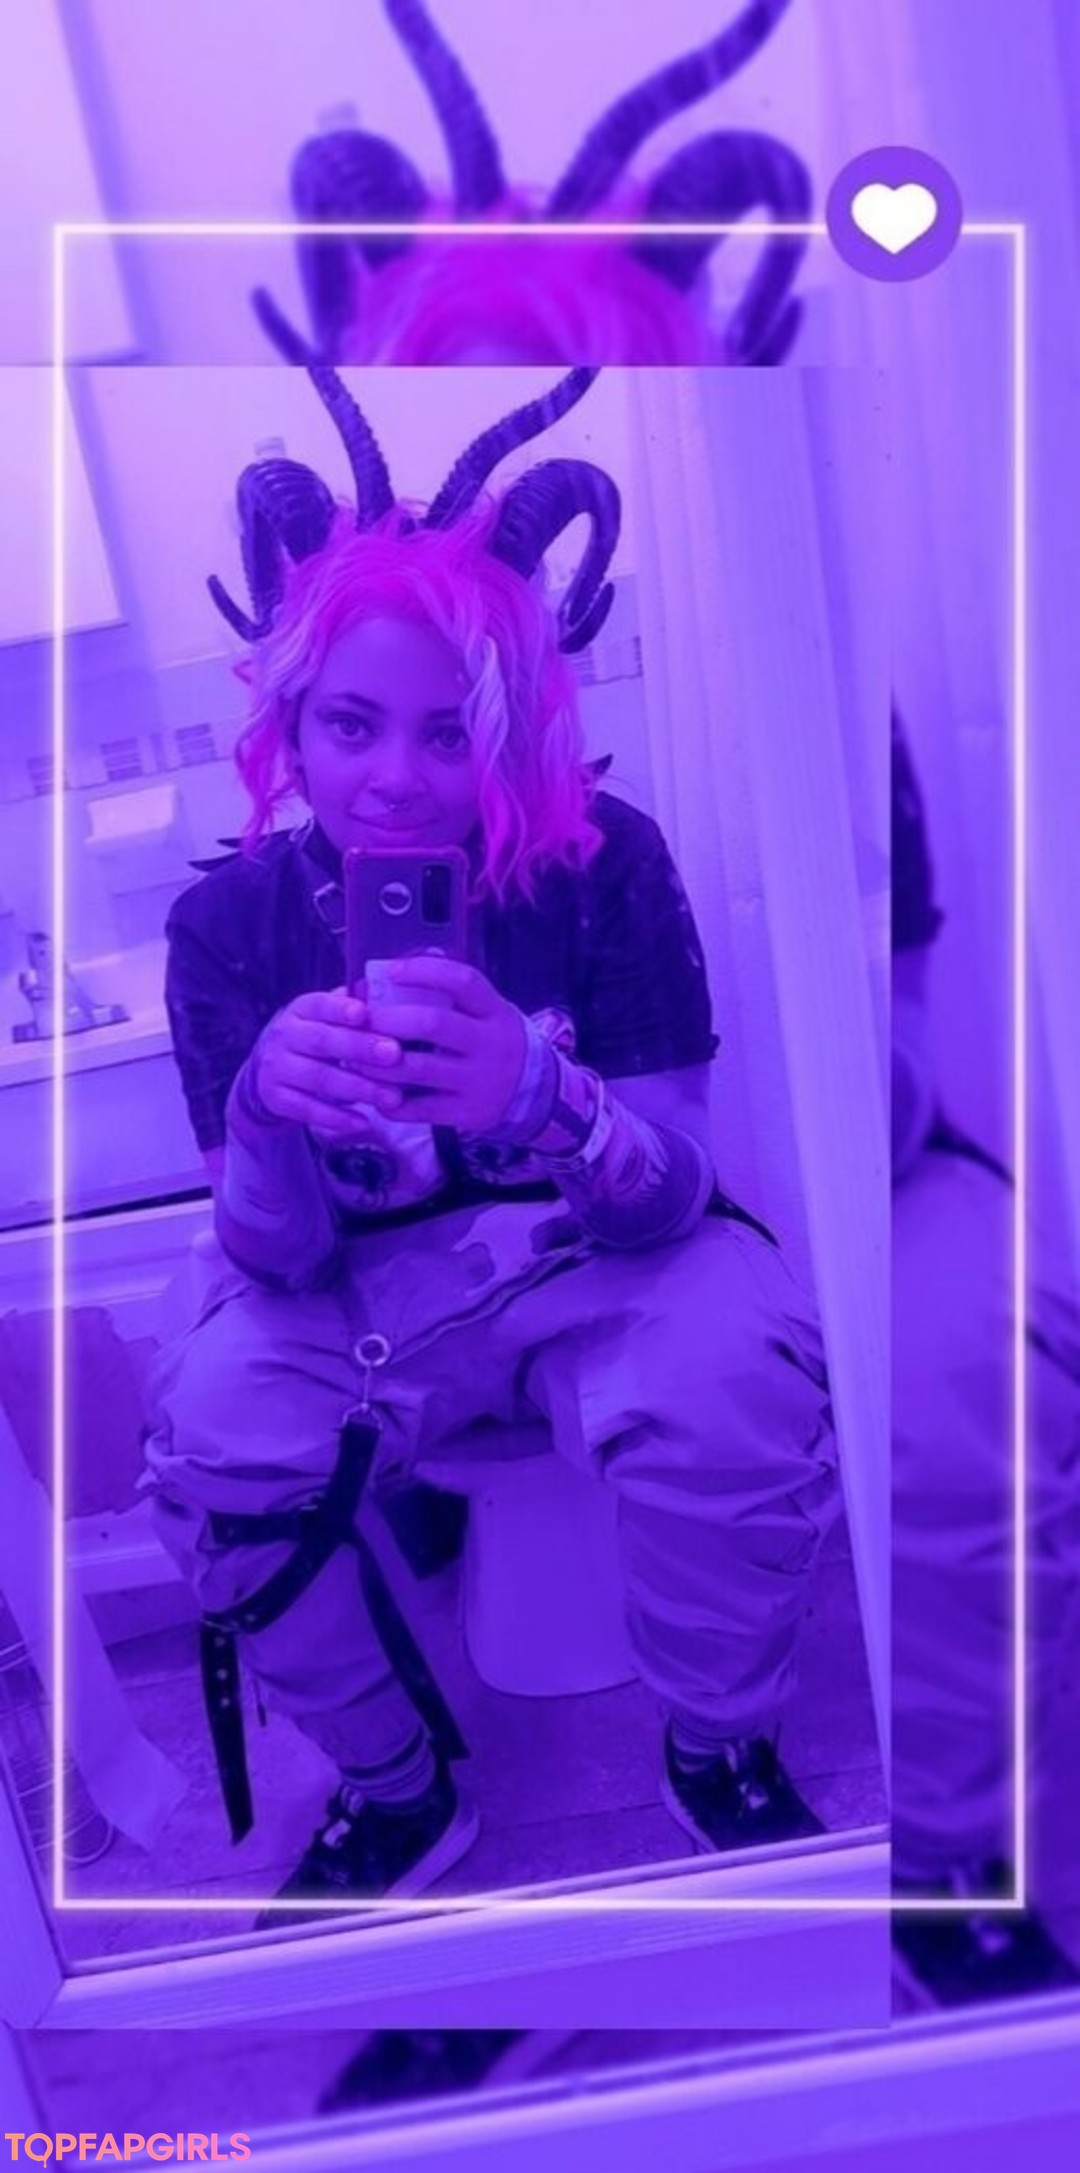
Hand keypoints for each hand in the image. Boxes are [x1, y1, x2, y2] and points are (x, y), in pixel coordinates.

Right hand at [251, 987, 410, 1143]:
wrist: (271, 1069)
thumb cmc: (317, 1038)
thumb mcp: (327, 1018)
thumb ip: (351, 1007)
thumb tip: (375, 990)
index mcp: (301, 1010)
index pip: (319, 1005)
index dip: (340, 1009)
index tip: (364, 1013)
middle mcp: (285, 1036)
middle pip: (322, 1041)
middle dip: (360, 1048)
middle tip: (394, 1055)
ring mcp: (277, 1068)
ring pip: (319, 1078)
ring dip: (358, 1088)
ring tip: (391, 1096)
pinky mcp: (277, 1098)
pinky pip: (309, 1110)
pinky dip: (337, 1118)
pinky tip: (364, 1122)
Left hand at [358, 957, 528, 1133]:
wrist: (535, 1092)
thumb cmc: (493, 1042)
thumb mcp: (487, 1013)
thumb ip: (451, 995)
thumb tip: (394, 971)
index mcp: (494, 1011)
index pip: (463, 981)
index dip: (424, 972)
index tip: (391, 972)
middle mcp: (491, 1044)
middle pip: (433, 1024)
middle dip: (389, 1020)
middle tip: (362, 1021)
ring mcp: (480, 1080)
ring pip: (419, 1068)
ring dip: (379, 1063)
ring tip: (356, 1057)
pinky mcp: (469, 1112)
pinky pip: (421, 1109)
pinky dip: (392, 1102)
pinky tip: (377, 1093)